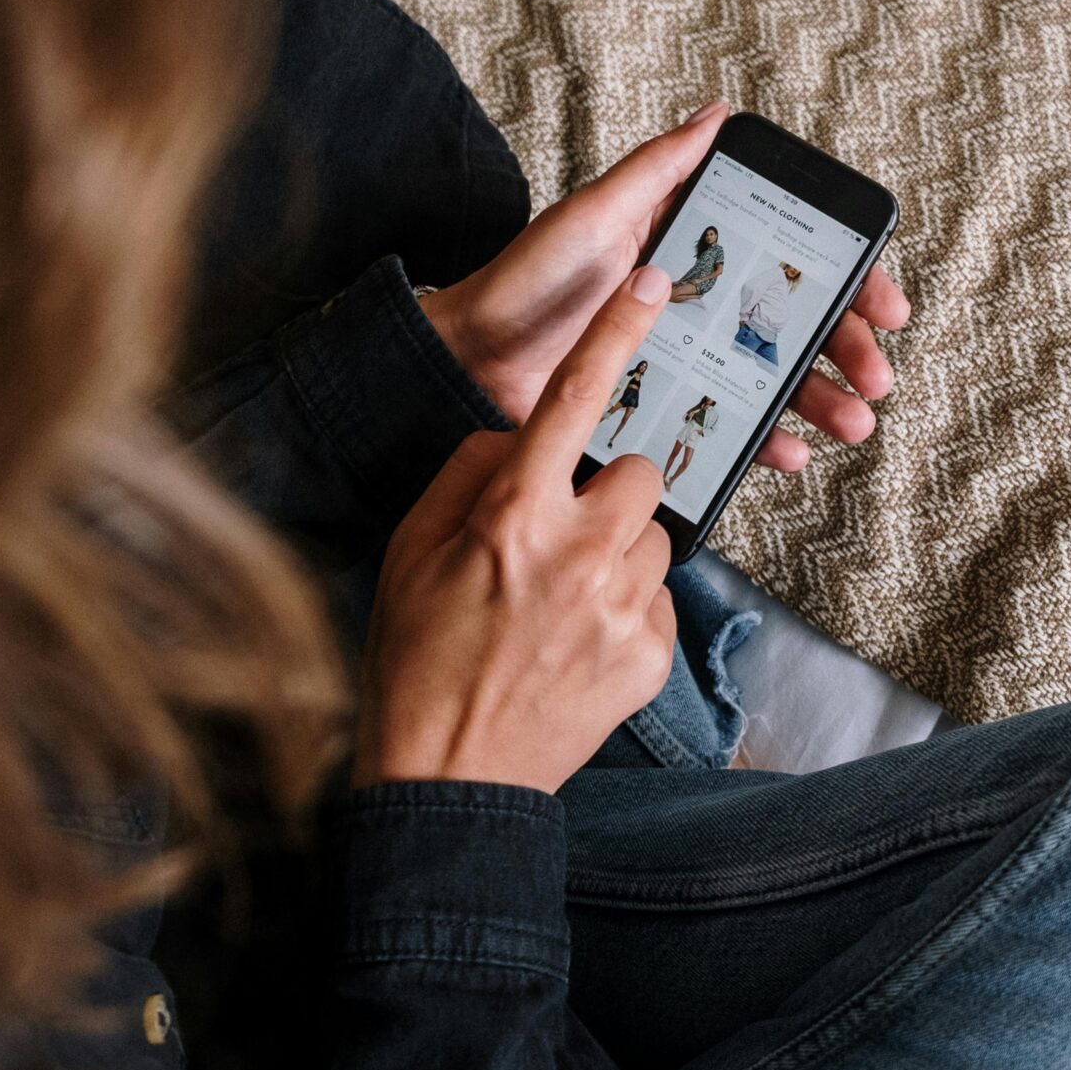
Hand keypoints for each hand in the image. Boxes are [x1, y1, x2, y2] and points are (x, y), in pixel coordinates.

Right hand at [355, 265, 678, 791]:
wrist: (449, 782)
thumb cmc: (417, 660)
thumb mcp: (411, 550)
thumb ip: (469, 476)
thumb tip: (519, 441)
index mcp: (512, 517)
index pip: (574, 402)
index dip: (616, 334)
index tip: (653, 288)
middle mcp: (577, 553)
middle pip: (638, 472)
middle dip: (609, 491)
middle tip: (561, 536)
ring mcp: (622, 608)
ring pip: (655, 535)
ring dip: (620, 553)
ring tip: (563, 603)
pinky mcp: (652, 656)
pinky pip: (659, 600)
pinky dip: (626, 612)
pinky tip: (577, 646)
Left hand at [421, 103, 911, 472]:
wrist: (469, 361)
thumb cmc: (524, 281)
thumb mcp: (594, 215)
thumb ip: (658, 169)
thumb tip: (716, 113)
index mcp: (694, 247)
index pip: (791, 257)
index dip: (848, 278)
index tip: (884, 301)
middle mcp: (700, 301)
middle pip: (798, 323)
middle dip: (848, 349)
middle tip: (876, 376)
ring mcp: (688, 358)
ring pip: (776, 378)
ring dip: (822, 399)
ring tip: (851, 421)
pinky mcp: (668, 407)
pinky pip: (731, 425)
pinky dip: (768, 439)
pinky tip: (790, 452)